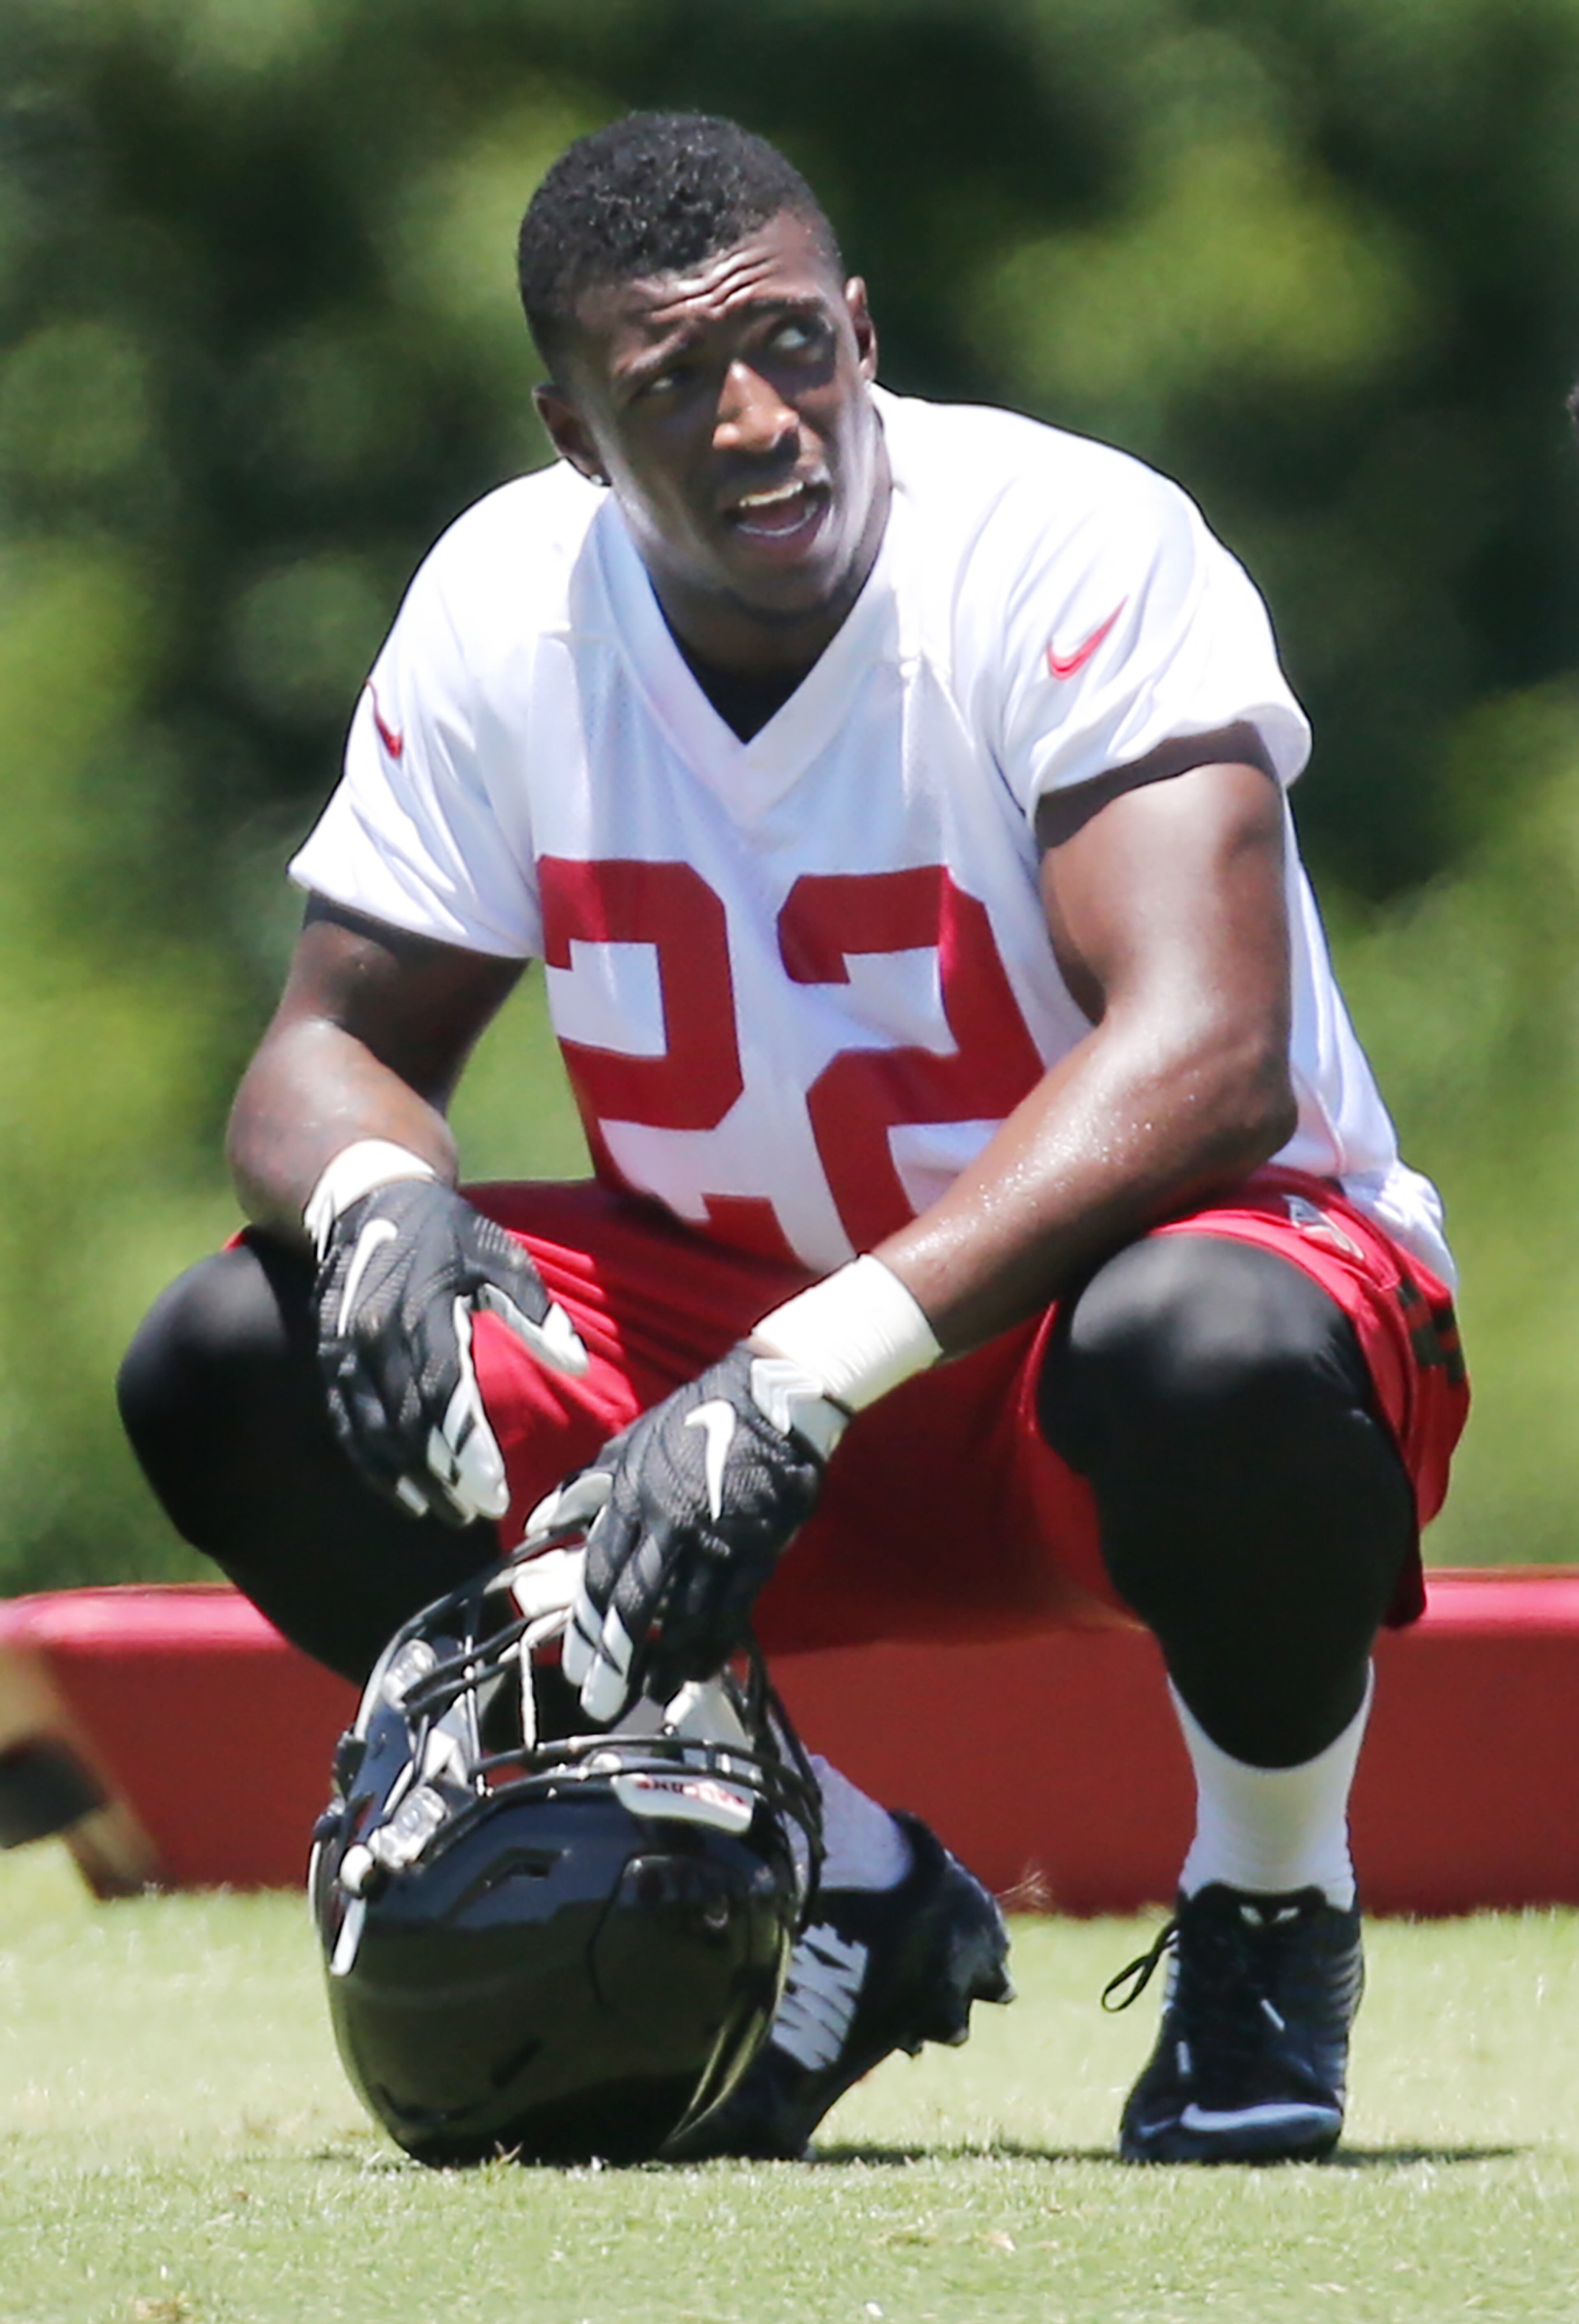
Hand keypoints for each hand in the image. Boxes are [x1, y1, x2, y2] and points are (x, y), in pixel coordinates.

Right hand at [314, 1179, 586, 1523]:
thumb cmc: (447, 1234)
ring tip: (448, 1512)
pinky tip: (404, 1493)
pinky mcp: (332, 1361)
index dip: (467, 1449)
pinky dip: (374, 1465)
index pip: (445, 1394)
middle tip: (479, 1512)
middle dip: (444, 1476)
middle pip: (410, 1425)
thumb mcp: (499, 1258)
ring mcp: (347, 1352)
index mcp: (423, 1311)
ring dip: (410, 1480)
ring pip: (375, 1434)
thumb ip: (535, 1313)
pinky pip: (349, 1425)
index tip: (494, 1492)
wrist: (367, 1202)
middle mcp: (376, 1337)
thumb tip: (576, 1363)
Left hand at [542, 1343, 846, 1721]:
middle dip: (614, 1660)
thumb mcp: (632, 1441)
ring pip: (684, 1615)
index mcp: (634, 1496)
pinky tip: (704, 1667)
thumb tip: (539, 1520)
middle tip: (601, 1702)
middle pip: (633, 1605)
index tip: (573, 1667)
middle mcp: (669, 1524)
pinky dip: (715, 1643)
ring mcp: (717, 1539)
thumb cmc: (699, 1415)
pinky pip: (732, 1609)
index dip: (585, 1627)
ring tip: (654, 1693)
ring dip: (666, 1661)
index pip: (599, 1573)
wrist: (775, 1399)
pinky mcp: (758, 1549)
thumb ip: (586, 1485)